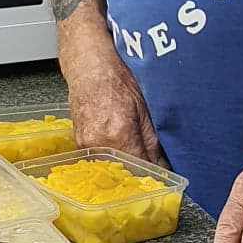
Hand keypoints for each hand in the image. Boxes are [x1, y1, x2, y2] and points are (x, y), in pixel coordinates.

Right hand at [63, 47, 163, 162]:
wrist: (90, 68)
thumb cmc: (115, 80)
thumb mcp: (144, 109)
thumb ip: (152, 141)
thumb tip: (162, 164)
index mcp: (118, 134)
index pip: (140, 167)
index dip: (152, 173)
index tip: (160, 174)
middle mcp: (99, 142)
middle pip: (124, 171)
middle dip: (139, 170)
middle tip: (149, 164)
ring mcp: (86, 144)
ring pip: (111, 167)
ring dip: (124, 164)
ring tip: (133, 150)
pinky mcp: (80, 143)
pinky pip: (100, 158)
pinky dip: (111, 156)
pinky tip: (117, 144)